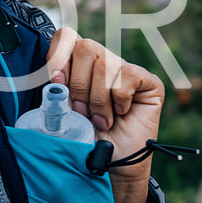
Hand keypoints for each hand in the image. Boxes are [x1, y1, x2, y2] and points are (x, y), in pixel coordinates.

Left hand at [45, 28, 163, 202]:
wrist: (111, 165)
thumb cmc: (87, 138)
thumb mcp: (64, 111)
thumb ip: (59, 90)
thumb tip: (53, 79)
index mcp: (79, 64)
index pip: (66, 37)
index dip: (59, 55)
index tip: (57, 82)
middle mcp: (103, 61)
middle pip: (85, 47)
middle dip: (78, 84)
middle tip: (81, 111)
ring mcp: (127, 69)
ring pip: (105, 64)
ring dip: (97, 99)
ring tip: (100, 120)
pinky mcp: (149, 82)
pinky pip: (128, 76)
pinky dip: (119, 100)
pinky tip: (120, 114)